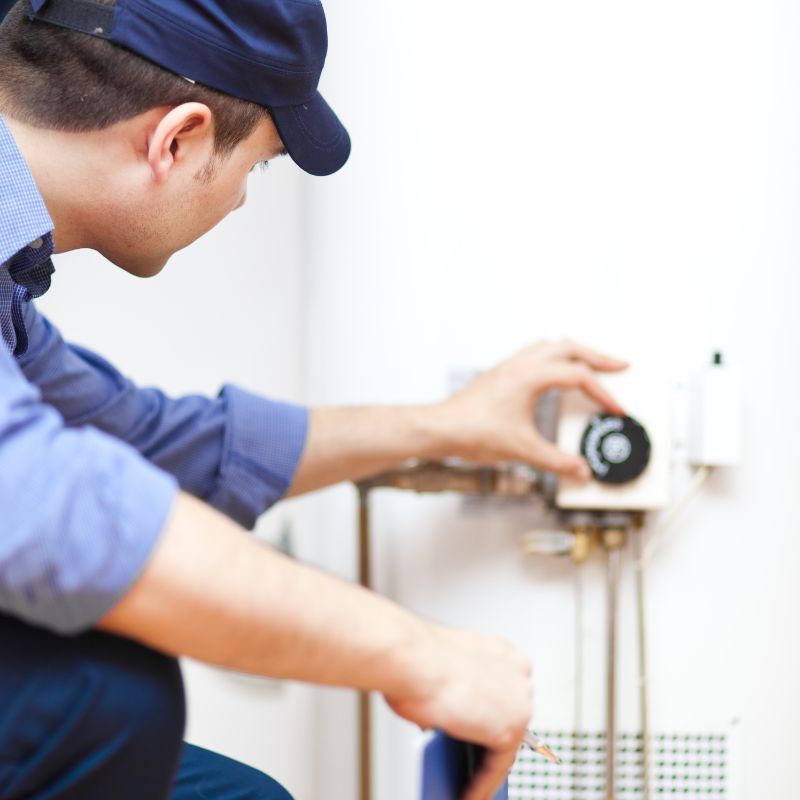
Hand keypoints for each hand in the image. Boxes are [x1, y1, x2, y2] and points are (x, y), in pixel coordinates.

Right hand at [384, 625, 532, 799]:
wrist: (411, 658)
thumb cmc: (415, 657)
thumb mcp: (441, 672)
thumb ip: (455, 694)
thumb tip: (449, 720)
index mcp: (502, 652)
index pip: (503, 692)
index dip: (491, 714)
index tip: (483, 732)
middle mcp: (517, 672)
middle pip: (508, 716)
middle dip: (489, 739)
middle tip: (473, 761)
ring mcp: (519, 700)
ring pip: (505, 744)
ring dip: (485, 765)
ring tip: (468, 783)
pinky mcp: (511, 729)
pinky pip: (498, 766)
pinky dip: (481, 785)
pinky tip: (467, 794)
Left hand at [433, 339, 627, 479]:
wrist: (440, 428)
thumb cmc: (472, 432)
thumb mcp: (522, 451)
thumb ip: (556, 461)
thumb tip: (580, 470)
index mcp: (530, 376)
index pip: (578, 377)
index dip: (603, 394)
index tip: (616, 410)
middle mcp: (520, 364)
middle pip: (569, 348)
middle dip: (598, 356)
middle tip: (620, 366)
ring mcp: (509, 365)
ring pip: (550, 345)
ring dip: (575, 352)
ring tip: (592, 363)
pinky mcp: (500, 373)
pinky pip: (535, 353)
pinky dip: (554, 356)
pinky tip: (555, 372)